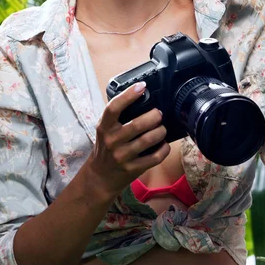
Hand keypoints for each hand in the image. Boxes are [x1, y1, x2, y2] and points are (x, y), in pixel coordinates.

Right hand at [86, 82, 170, 201]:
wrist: (100, 178)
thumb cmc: (106, 147)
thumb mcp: (105, 129)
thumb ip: (117, 116)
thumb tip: (140, 95)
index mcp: (104, 127)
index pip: (113, 108)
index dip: (128, 95)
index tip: (141, 86)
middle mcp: (111, 141)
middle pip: (137, 124)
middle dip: (154, 116)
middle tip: (159, 113)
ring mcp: (122, 156)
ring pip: (148, 140)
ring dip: (160, 131)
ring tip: (162, 128)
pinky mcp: (132, 169)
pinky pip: (154, 158)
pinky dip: (164, 149)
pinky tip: (164, 144)